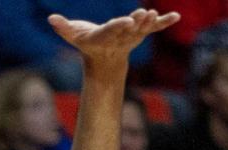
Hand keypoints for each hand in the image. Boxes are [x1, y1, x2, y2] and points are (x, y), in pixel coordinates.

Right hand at [48, 9, 178, 66]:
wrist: (103, 57)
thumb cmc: (86, 42)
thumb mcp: (73, 36)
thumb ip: (63, 27)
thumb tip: (51, 18)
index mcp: (102, 38)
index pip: (111, 31)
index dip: (119, 26)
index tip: (128, 21)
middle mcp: (118, 38)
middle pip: (129, 30)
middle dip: (137, 22)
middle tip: (144, 14)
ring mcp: (131, 36)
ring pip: (142, 29)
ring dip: (150, 22)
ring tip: (154, 14)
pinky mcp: (141, 32)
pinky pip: (154, 27)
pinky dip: (164, 22)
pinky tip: (176, 16)